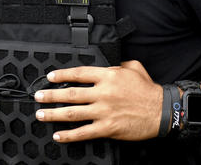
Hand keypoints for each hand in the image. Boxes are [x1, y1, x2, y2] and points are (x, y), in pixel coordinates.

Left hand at [33, 60, 161, 141]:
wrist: (162, 111)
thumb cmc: (148, 89)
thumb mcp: (133, 67)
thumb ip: (117, 64)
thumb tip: (106, 64)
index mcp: (108, 76)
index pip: (79, 74)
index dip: (62, 75)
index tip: (50, 77)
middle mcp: (103, 93)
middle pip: (70, 94)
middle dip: (50, 95)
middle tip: (38, 96)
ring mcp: (104, 111)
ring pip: (73, 113)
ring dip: (54, 114)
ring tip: (40, 114)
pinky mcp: (108, 128)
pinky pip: (84, 132)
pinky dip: (69, 135)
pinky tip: (58, 135)